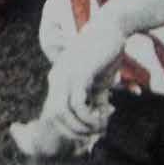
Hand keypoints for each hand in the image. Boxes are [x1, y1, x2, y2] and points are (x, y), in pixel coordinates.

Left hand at [41, 9, 127, 137]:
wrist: (111, 28)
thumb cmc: (106, 54)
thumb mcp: (99, 82)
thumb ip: (95, 100)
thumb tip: (98, 124)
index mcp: (58, 80)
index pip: (52, 112)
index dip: (67, 128)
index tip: (85, 135)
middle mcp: (56, 78)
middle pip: (53, 116)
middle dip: (72, 132)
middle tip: (92, 136)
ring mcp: (65, 75)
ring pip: (62, 113)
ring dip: (81, 127)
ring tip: (100, 128)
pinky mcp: (78, 73)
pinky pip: (76, 104)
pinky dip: (88, 117)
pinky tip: (101, 119)